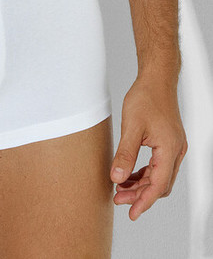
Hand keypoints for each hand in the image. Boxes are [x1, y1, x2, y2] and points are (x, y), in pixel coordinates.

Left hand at [110, 75, 187, 220]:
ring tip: (120, 187)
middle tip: (118, 199)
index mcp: (169, 149)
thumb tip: (117, 178)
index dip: (144, 201)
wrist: (156, 79)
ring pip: (159, 176)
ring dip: (141, 184)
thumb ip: (125, 155)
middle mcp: (175, 151)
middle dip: (139, 194)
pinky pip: (158, 165)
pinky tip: (129, 174)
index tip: (131, 213)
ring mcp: (173, 147)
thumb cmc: (146, 97)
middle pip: (159, 184)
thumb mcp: (131, 127)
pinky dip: (144, 173)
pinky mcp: (168, 142)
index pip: (158, 185)